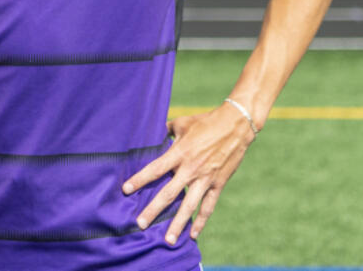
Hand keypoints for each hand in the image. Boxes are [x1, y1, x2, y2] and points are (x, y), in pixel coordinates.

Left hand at [122, 104, 254, 243]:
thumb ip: (166, 130)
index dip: (140, 179)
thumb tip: (152, 133)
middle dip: (153, 210)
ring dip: (177, 224)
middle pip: (168, 193)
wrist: (236, 125)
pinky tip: (193, 234)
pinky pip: (208, 206)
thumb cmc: (206, 122)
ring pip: (189, 206)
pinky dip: (201, 221)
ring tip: (168, 240)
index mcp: (180, 152)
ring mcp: (205, 179)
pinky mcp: (218, 184)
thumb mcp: (183, 123)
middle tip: (140, 224)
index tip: (126, 189)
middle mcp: (190, 169)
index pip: (155, 169)